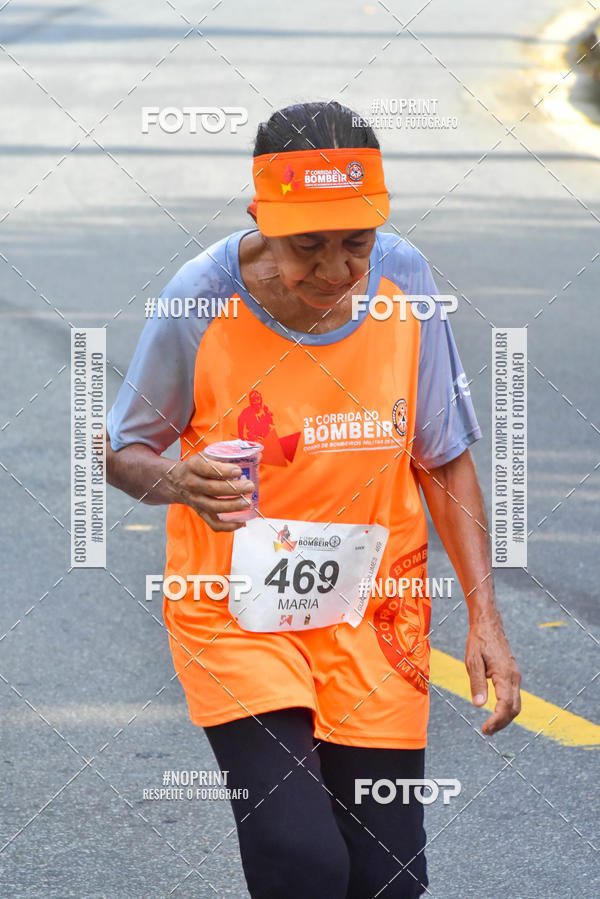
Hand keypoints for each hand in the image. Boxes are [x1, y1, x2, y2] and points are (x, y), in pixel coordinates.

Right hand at [166, 452, 256, 531]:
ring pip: (213, 507)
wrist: (176, 481)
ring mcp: (195, 500)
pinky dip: (228, 526)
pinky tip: (241, 522)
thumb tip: (258, 457)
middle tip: (249, 486)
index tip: (238, 470)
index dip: (223, 470)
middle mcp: (192, 484)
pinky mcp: (200, 513)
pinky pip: (213, 523)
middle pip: (212, 489)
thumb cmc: (198, 467)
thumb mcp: (207, 456)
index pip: (207, 468)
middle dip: (234, 489)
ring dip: (232, 506)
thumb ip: (229, 455)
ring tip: (248, 502)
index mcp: (193, 466)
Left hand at [465, 613, 521, 735]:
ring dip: (505, 718)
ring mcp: (515, 676)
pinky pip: (514, 697)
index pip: (505, 705)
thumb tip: (479, 705)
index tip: (485, 729)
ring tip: (490, 726)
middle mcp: (514, 677)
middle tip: (486, 731)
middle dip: (502, 723)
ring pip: (516, 704)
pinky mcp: (512, 675)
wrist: (488, 625)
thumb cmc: (479, 641)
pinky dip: (507, 709)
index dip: (496, 720)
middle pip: (514, 709)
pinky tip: (496, 712)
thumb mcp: (473, 661)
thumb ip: (477, 683)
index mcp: (504, 675)